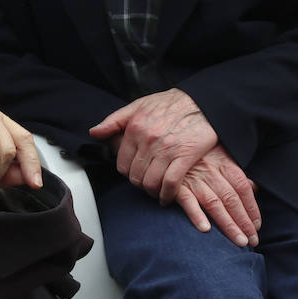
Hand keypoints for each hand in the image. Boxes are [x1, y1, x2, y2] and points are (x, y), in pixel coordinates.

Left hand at [89, 88, 218, 204]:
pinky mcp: (184, 157)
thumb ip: (114, 120)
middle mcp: (147, 140)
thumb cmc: (170, 103)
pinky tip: (167, 197)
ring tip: (156, 190)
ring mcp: (166, 150)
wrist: (202, 101)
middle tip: (147, 183)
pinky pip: (170, 184)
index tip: (136, 173)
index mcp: (134, 128)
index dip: (128, 172)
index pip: (122, 164)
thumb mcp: (138, 105)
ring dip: (152, 192)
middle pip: (135, 176)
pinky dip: (167, 195)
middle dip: (140, 183)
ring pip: (150, 183)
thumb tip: (94, 132)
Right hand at [173, 145, 260, 245]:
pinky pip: (187, 201)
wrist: (167, 143)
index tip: (256, 226)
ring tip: (239, 241)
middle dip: (243, 221)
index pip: (242, 188)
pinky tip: (205, 229)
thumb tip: (254, 187)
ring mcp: (193, 178)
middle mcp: (210, 171)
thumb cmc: (195, 153)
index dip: (252, 208)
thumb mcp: (218, 155)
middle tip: (252, 241)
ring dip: (228, 224)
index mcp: (223, 163)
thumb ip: (233, 174)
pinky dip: (196, 214)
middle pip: (231, 198)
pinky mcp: (175, 185)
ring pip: (214, 203)